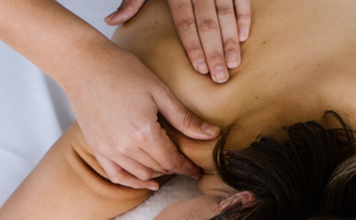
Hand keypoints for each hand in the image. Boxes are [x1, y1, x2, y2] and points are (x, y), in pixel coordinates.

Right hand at [64, 42, 215, 188]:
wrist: (84, 64)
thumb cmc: (123, 71)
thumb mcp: (160, 92)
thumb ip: (185, 118)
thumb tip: (212, 134)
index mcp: (143, 132)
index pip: (172, 160)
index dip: (188, 167)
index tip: (198, 170)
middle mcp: (125, 146)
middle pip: (158, 167)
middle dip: (176, 168)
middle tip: (187, 165)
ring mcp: (108, 149)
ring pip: (140, 174)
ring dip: (158, 173)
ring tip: (169, 167)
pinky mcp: (96, 148)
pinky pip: (116, 175)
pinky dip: (133, 181)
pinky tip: (147, 182)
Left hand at [106, 0, 250, 83]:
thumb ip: (132, 1)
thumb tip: (112, 21)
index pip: (185, 22)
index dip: (193, 46)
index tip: (200, 68)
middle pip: (208, 23)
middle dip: (215, 52)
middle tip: (220, 77)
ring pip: (226, 13)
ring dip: (231, 40)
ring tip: (233, 63)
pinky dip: (244, 16)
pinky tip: (244, 37)